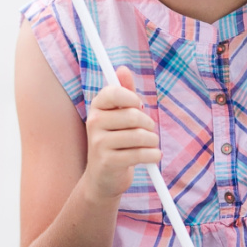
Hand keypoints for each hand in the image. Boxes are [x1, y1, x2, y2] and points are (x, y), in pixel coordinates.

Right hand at [83, 67, 159, 201]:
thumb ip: (124, 93)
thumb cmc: (116, 141)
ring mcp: (98, 143)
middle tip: (148, 131)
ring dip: (152, 142)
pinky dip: (152, 156)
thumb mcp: (119, 116)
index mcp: (97, 108)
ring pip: (139, 135)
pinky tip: (152, 157)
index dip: (131, 98)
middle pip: (133, 115)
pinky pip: (140, 154)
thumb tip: (123, 68)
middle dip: (148, 124)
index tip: (138, 107)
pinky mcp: (108, 161)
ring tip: (150, 145)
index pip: (114, 92)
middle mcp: (94, 123)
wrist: (103, 178)